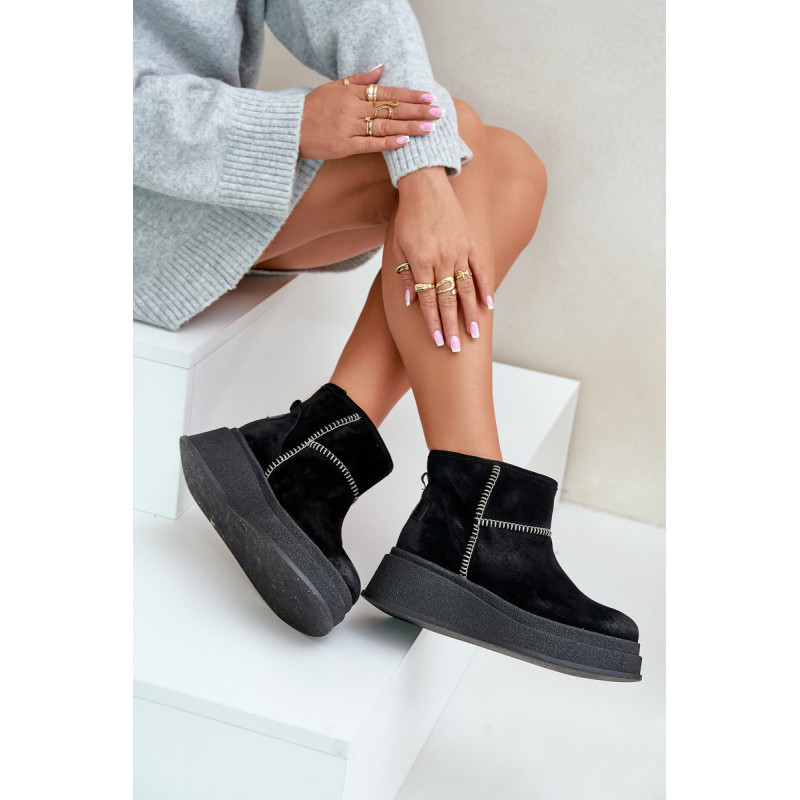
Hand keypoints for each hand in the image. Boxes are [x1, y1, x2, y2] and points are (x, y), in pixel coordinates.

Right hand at [299, 66, 444, 159]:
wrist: (290, 127)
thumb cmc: (313, 108)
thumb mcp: (335, 87)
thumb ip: (359, 79)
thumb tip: (381, 68)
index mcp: (353, 93)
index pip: (387, 92)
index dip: (410, 95)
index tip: (429, 97)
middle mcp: (353, 109)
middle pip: (391, 109)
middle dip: (417, 111)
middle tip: (438, 113)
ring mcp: (349, 128)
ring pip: (384, 127)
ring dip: (409, 127)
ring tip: (429, 128)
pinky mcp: (343, 147)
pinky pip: (370, 144)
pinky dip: (388, 143)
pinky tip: (405, 142)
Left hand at [393, 168, 493, 350]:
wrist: (425, 185)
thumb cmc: (408, 217)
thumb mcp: (398, 246)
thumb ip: (405, 274)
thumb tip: (411, 301)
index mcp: (421, 261)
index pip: (428, 299)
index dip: (432, 322)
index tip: (436, 340)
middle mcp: (441, 258)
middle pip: (447, 300)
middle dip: (450, 326)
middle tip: (454, 349)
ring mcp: (458, 250)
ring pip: (465, 288)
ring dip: (470, 314)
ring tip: (473, 334)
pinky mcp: (470, 242)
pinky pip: (480, 269)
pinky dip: (485, 288)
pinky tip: (489, 306)